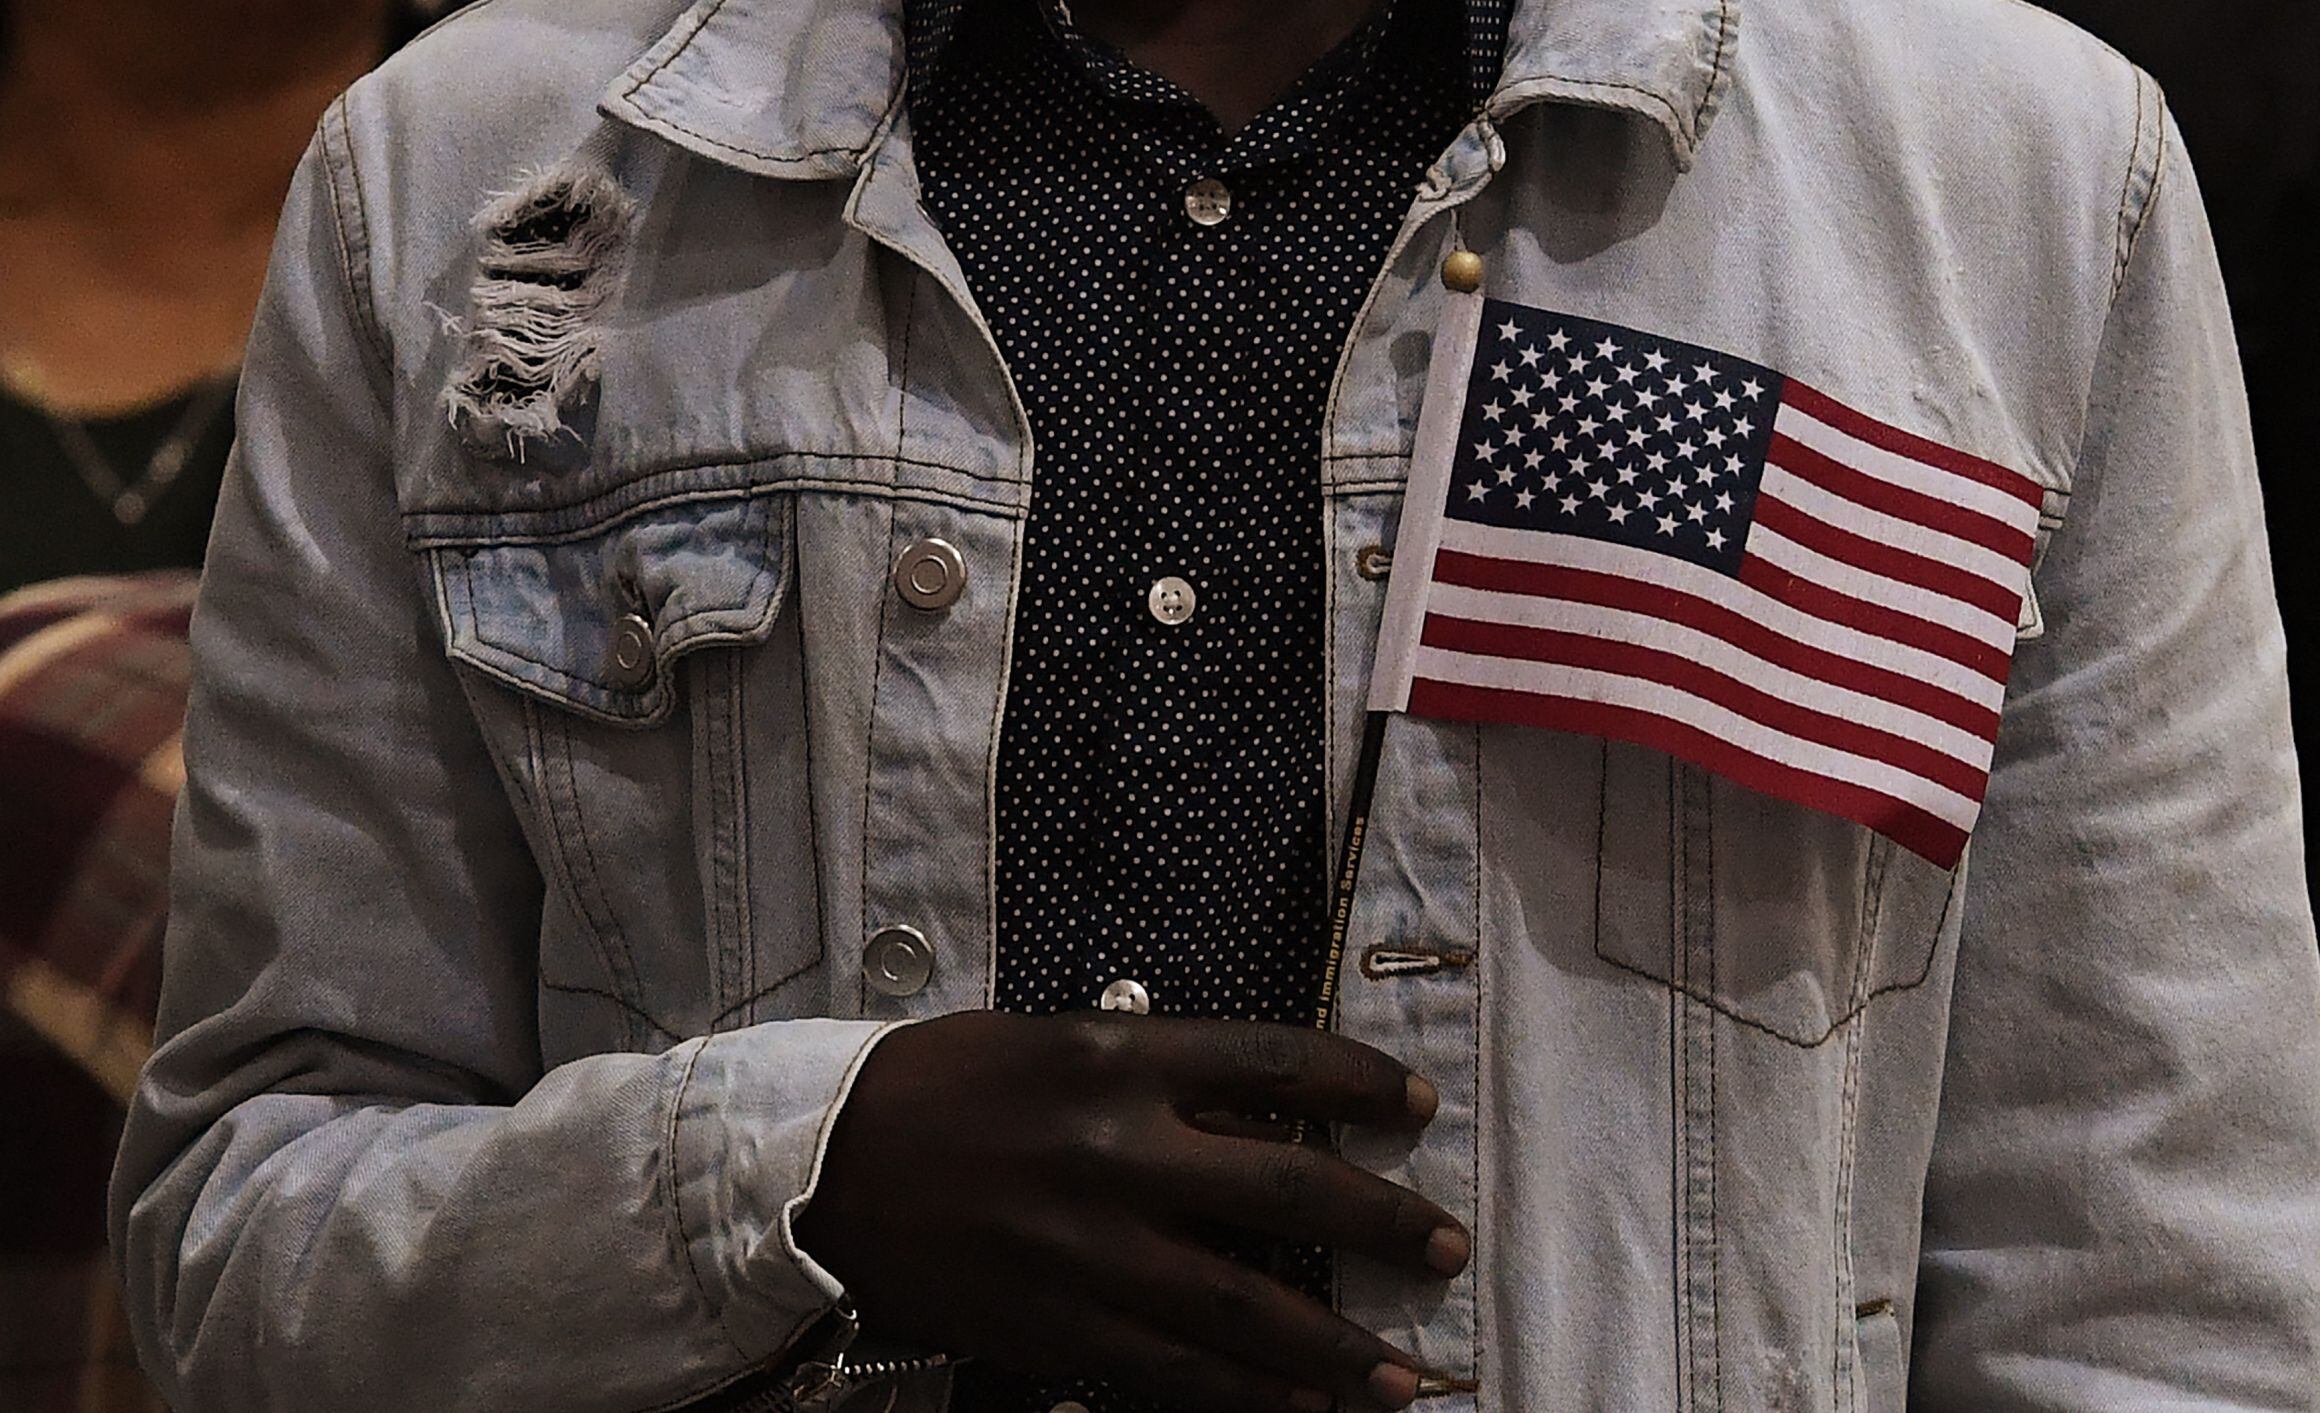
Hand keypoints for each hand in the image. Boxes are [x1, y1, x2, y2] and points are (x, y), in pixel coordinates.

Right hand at [793, 1010, 1467, 1412]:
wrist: (822, 1167)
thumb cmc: (941, 1085)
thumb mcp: (1051, 1041)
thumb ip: (1154, 1070)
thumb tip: (1262, 1113)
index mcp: (1117, 1056)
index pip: (1276, 1063)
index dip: (1363, 1083)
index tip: (1420, 1104)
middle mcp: (1118, 1150)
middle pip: (1288, 1192)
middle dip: (1384, 1223)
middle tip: (1447, 1245)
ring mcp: (1091, 1249)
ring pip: (1247, 1308)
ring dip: (1338, 1347)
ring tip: (1404, 1375)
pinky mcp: (1058, 1327)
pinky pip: (1175, 1371)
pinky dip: (1249, 1395)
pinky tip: (1305, 1407)